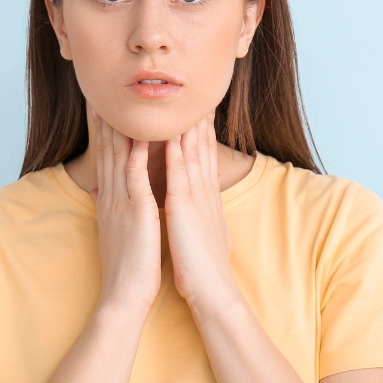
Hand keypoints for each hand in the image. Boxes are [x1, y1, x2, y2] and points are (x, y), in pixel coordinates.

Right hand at [92, 112, 162, 314]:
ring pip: (119, 157)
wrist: (124, 296)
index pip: (105, 160)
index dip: (104, 134)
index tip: (103, 111)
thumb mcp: (113, 233)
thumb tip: (99, 192)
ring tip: (118, 103)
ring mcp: (122, 202)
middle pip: (107, 152)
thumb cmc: (126, 268)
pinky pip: (135, 175)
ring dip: (120, 129)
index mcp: (109, 202)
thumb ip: (108, 209)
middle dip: (106, 123)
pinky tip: (141, 134)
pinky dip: (137, 153)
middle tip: (103, 95)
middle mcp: (111, 197)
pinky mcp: (137, 211)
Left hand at [164, 112, 237, 307]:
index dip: (200, 132)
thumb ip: (195, 217)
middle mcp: (203, 191)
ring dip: (185, 123)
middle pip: (201, 146)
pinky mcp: (184, 205)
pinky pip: (178, 169)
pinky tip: (170, 130)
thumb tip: (191, 209)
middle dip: (197, 118)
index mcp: (205, 198)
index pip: (203, 156)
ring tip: (183, 99)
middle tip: (196, 93)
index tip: (197, 110)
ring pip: (191, 151)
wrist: (212, 290)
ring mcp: (195, 196)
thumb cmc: (202, 267)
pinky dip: (174, 148)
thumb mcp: (200, 234)